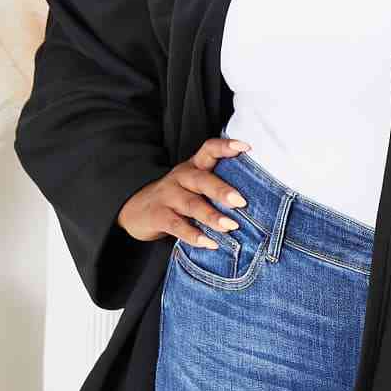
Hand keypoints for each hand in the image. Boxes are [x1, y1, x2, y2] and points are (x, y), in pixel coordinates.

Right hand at [116, 135, 252, 246]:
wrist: (135, 210)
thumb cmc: (177, 197)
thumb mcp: (193, 185)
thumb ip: (215, 187)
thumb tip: (256, 201)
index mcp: (193, 167)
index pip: (208, 149)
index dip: (226, 147)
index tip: (247, 147)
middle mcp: (180, 178)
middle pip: (201, 180)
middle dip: (222, 190)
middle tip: (242, 202)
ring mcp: (167, 196)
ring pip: (191, 204)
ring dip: (212, 216)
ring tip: (231, 227)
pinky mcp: (158, 216)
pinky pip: (176, 225)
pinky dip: (194, 236)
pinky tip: (210, 244)